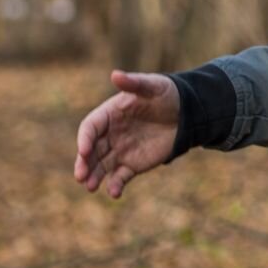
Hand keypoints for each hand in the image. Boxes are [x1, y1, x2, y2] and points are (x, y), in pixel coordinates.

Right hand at [73, 70, 179, 197]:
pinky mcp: (133, 164)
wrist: (187, 112)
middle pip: (91, 151)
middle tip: (80, 176)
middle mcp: (110, 134)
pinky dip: (115, 185)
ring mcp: (120, 150)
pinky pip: (120, 177)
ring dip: (94, 177)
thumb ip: (134, 83)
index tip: (84, 150)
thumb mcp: (152, 86)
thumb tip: (115, 74)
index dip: (85, 139)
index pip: (90, 128)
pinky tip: (115, 193)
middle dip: (83, 163)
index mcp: (110, 114)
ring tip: (90, 187)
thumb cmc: (167, 94)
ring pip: (101, 166)